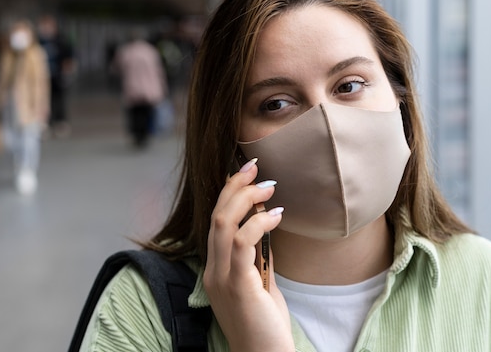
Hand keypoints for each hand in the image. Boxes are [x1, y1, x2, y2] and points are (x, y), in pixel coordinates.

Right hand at [203, 159, 293, 351]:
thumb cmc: (265, 324)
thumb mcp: (260, 284)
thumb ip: (258, 257)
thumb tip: (266, 226)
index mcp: (215, 269)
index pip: (215, 222)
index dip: (228, 194)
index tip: (246, 174)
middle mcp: (212, 271)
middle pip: (216, 216)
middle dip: (235, 187)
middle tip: (254, 167)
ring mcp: (221, 278)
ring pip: (224, 223)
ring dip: (246, 199)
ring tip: (269, 186)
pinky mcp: (237, 285)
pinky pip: (242, 243)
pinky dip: (259, 223)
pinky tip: (277, 215)